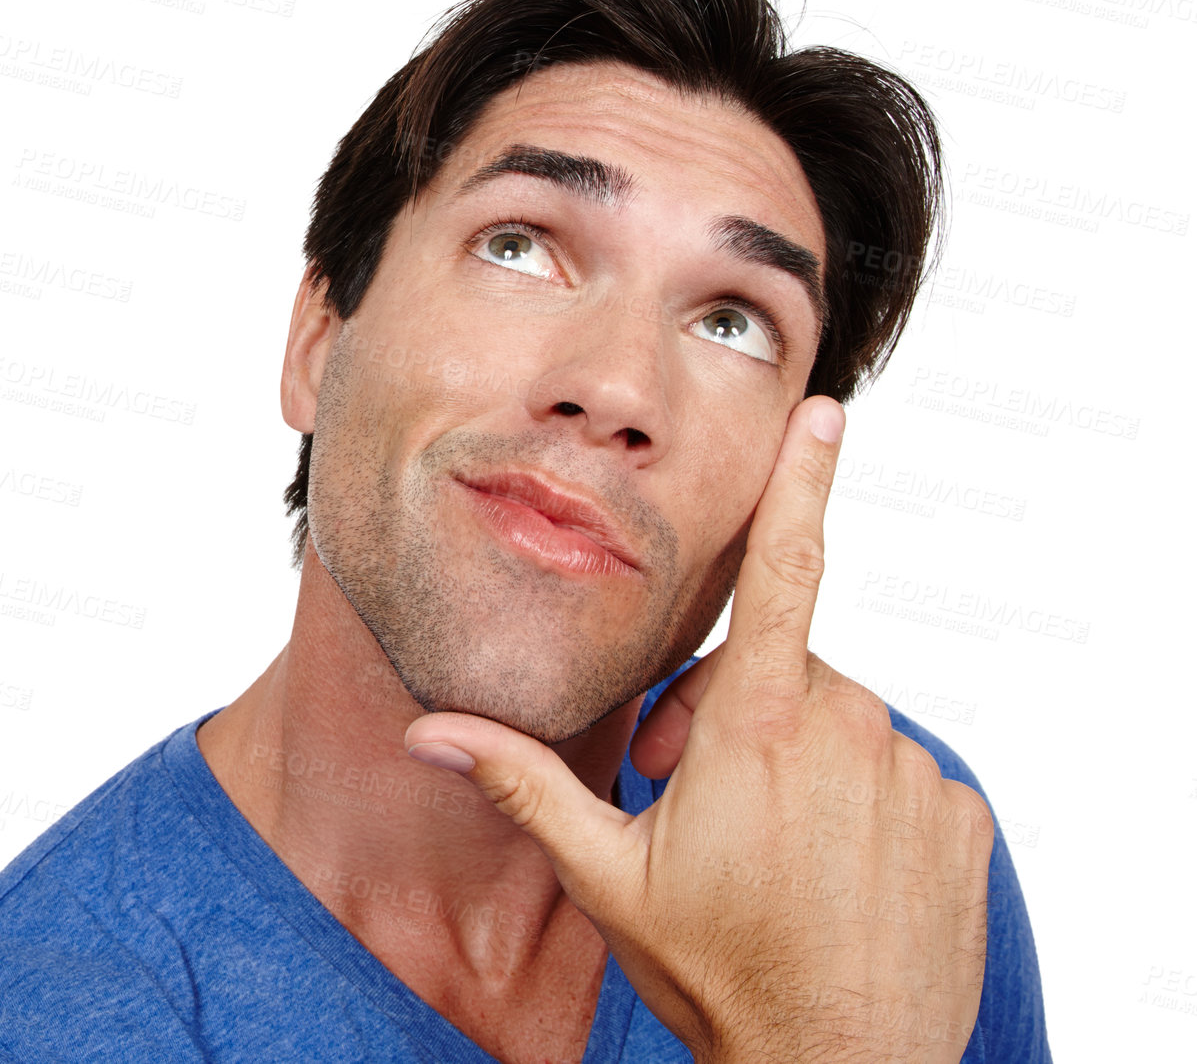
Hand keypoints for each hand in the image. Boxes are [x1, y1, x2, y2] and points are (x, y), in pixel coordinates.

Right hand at [406, 397, 994, 1063]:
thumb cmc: (722, 972)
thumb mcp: (610, 875)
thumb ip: (525, 784)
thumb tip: (430, 732)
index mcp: (761, 727)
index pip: (786, 570)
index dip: (803, 482)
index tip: (827, 413)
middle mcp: (850, 730)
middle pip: (780, 672)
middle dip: (731, 716)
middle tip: (692, 799)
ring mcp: (912, 775)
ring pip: (838, 723)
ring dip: (794, 761)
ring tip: (760, 844)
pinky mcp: (955, 819)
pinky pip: (895, 774)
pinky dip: (858, 800)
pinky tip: (826, 868)